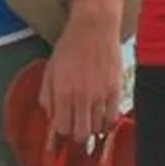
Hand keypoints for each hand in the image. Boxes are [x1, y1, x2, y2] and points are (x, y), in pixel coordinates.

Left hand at [41, 16, 123, 146]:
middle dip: (77, 137)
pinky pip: (113, 117)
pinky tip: (102, 118)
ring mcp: (101, 94)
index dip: (61, 133)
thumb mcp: (50, 70)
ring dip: (92, 129)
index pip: (62, 128)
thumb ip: (48, 96)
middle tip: (76, 130)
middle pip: (81, 133)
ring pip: (98, 128)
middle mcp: (83, 96)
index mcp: (63, 91)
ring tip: (89, 121)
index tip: (62, 130)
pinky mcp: (116, 90)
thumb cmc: (69, 47)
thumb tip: (50, 117)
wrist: (94, 28)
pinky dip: (107, 122)